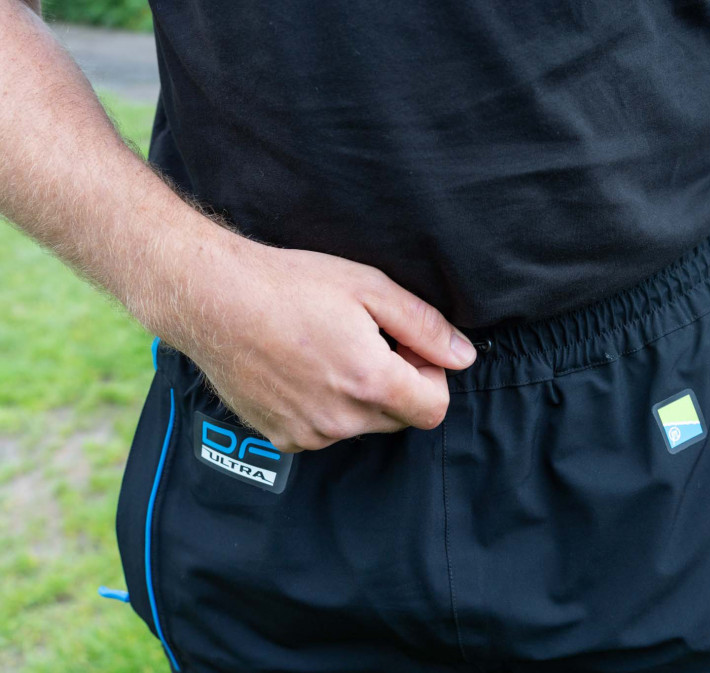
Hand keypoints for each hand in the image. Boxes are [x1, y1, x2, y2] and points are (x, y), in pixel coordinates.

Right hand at [162, 233, 476, 451]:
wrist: (212, 298)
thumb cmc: (290, 285)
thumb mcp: (369, 288)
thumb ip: (424, 327)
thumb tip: (464, 356)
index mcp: (370, 383)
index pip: (435, 408)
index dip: (431, 375)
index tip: (406, 346)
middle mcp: (341, 420)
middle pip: (401, 418)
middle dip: (398, 384)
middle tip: (367, 340)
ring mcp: (308, 434)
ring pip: (363, 425)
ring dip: (361, 396)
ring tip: (328, 350)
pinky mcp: (282, 437)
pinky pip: (325, 431)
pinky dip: (326, 407)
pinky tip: (302, 368)